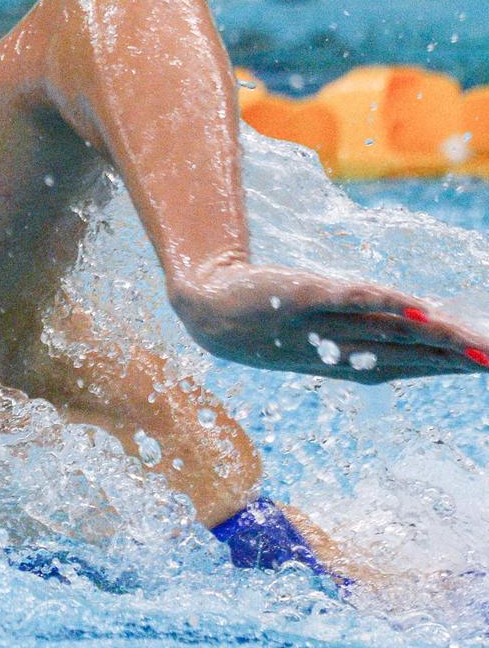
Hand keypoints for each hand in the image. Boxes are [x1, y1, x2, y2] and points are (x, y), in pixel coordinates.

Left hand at [168, 263, 488, 383]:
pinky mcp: (295, 297)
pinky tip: (412, 306)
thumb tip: (423, 327)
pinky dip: (376, 303)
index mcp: (346, 362)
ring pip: (383, 331)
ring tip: (474, 342)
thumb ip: (370, 329)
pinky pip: (341, 299)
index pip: (410, 366)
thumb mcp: (322, 331)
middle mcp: (337, 348)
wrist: (205, 311)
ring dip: (431, 337)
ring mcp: (316, 325)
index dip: (452, 369)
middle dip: (456, 359)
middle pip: (406, 353)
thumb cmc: (270, 320)